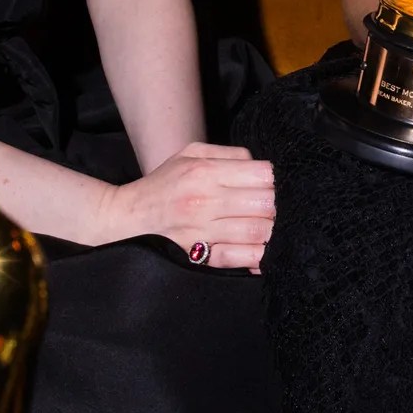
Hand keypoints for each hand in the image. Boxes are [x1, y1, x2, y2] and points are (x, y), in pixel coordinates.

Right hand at [100, 142, 276, 271]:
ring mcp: (202, 231)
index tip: (281, 185)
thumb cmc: (164, 183)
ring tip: (281, 228)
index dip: (278, 180)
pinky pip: (239, 258)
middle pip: (265, 203)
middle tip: (286, 208)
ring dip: (276, 231)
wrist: (126, 217)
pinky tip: (268, 252)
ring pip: (257, 231)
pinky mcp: (199, 256)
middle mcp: (205, 201)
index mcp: (205, 172)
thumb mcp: (191, 154)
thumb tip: (262, 166)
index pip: (262, 174)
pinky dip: (260, 257)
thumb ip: (230, 154)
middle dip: (281, 206)